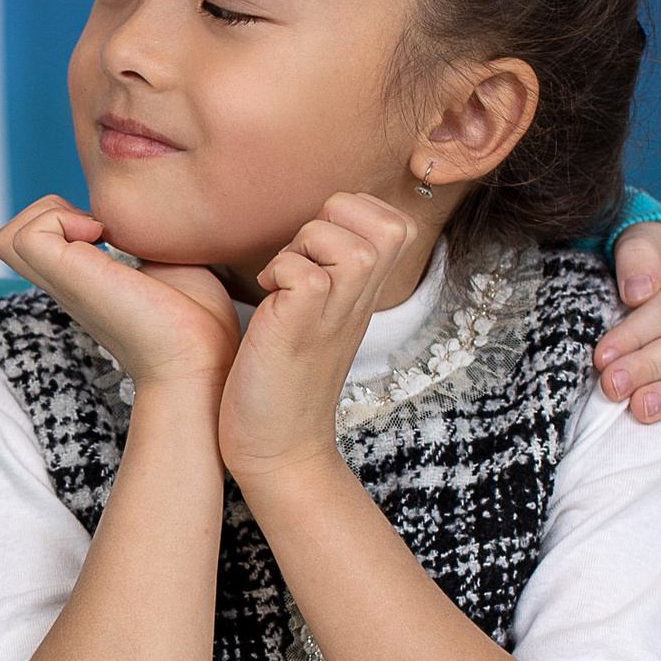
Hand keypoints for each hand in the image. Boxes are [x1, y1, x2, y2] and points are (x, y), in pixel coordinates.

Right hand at [0, 196, 237, 390]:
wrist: (199, 361)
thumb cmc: (197, 323)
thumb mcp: (170, 264)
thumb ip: (149, 239)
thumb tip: (147, 214)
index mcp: (86, 281)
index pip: (44, 244)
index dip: (69, 219)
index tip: (111, 231)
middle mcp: (66, 285)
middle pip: (12, 241)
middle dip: (49, 213)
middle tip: (97, 227)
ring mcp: (62, 283)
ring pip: (8, 238)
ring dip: (48, 215)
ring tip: (95, 231)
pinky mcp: (67, 278)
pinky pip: (26, 235)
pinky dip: (57, 219)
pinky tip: (100, 237)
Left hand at [219, 193, 424, 484]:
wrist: (278, 447)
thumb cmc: (284, 377)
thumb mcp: (317, 312)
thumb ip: (326, 269)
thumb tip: (311, 225)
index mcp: (365, 291)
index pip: (392, 218)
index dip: (351, 214)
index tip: (317, 250)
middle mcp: (361, 299)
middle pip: (386, 220)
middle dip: (333, 219)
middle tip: (302, 258)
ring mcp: (336, 314)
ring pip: (345, 239)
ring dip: (303, 245)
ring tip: (282, 281)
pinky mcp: (302, 327)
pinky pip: (305, 272)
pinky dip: (278, 272)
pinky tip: (268, 299)